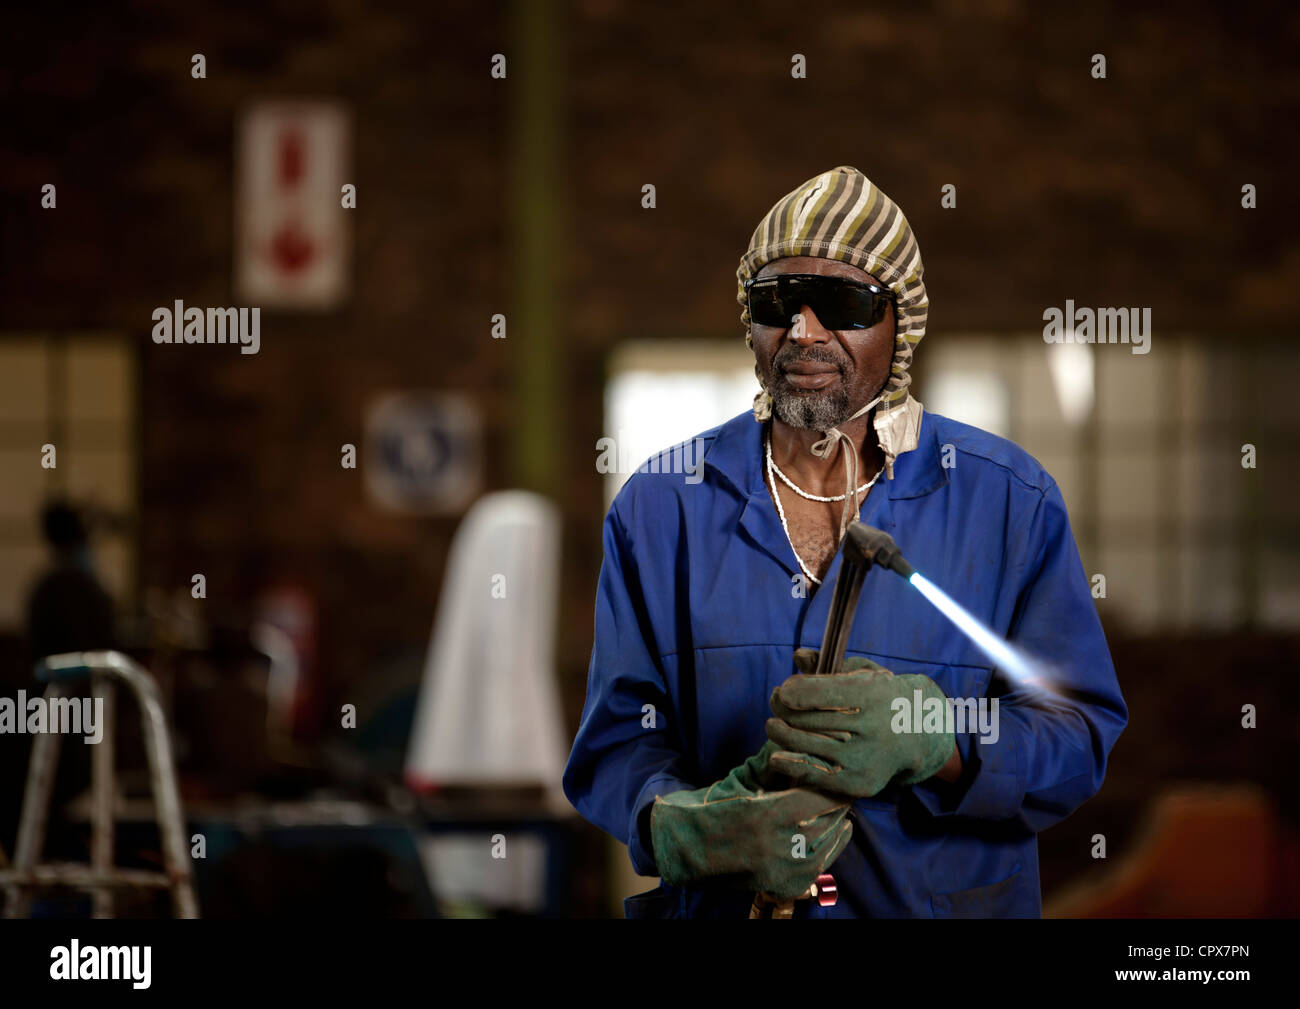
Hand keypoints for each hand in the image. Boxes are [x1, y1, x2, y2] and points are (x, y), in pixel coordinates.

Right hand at [650, 741, 853, 899]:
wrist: (684, 848)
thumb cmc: (709, 807)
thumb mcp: (740, 779)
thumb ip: (772, 762)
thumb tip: (799, 739)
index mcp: (768, 815)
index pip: (822, 795)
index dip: (831, 779)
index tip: (837, 767)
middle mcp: (780, 846)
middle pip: (831, 818)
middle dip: (836, 798)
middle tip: (842, 782)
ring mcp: (784, 870)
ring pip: (830, 840)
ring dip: (836, 820)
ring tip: (837, 804)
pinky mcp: (785, 884)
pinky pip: (822, 863)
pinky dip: (831, 844)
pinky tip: (836, 830)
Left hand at [764, 648, 955, 798]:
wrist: (918, 735)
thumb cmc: (880, 698)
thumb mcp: (863, 674)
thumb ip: (828, 664)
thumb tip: (799, 656)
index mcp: (875, 694)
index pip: (824, 692)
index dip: (794, 691)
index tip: (783, 689)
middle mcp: (874, 727)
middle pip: (809, 719)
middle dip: (783, 708)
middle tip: (775, 700)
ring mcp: (867, 758)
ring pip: (807, 745)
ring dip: (781, 733)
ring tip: (773, 724)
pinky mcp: (861, 782)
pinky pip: (816, 774)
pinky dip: (792, 763)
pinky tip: (779, 755)